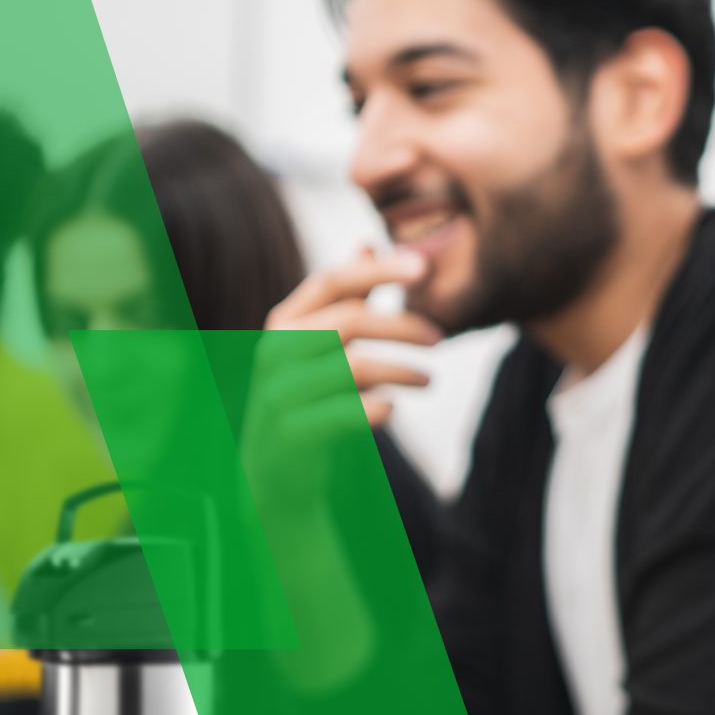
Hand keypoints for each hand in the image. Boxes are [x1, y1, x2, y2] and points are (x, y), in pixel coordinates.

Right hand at [263, 247, 441, 429]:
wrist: (273, 470)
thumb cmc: (308, 396)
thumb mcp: (322, 343)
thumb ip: (344, 299)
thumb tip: (367, 244)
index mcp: (285, 321)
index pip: (332, 281)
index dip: (379, 270)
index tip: (425, 267)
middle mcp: (275, 351)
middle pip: (348, 321)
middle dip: (401, 325)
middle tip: (440, 337)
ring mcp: (278, 392)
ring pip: (352, 367)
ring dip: (400, 370)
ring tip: (429, 380)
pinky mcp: (290, 434)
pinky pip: (341, 414)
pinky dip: (374, 410)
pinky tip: (392, 410)